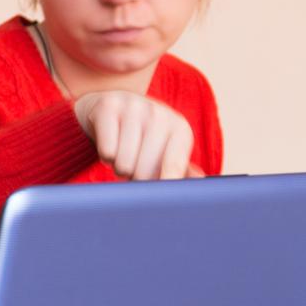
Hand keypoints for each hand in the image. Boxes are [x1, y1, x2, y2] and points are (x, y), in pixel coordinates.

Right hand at [73, 90, 202, 180]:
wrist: (114, 104)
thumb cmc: (145, 135)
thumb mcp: (167, 146)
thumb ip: (181, 167)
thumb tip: (200, 181)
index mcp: (179, 128)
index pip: (173, 166)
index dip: (163, 186)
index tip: (155, 200)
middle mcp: (159, 114)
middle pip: (144, 172)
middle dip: (136, 178)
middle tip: (135, 167)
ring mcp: (133, 108)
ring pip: (123, 164)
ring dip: (119, 167)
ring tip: (123, 155)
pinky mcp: (108, 107)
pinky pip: (106, 151)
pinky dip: (106, 156)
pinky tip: (111, 145)